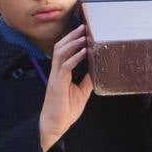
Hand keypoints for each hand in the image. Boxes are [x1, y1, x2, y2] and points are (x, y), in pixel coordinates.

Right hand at [37, 25, 92, 151]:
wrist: (55, 124)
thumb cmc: (65, 110)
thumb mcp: (81, 92)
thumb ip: (86, 80)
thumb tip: (96, 71)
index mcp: (61, 73)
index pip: (64, 51)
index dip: (72, 40)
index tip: (83, 32)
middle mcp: (57, 72)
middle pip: (61, 47)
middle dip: (72, 36)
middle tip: (83, 27)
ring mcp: (56, 77)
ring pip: (61, 53)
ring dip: (73, 43)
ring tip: (83, 36)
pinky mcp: (58, 84)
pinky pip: (65, 67)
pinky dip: (75, 57)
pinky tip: (83, 52)